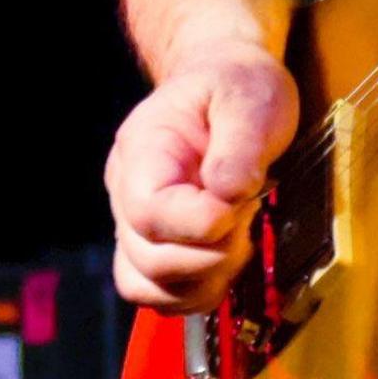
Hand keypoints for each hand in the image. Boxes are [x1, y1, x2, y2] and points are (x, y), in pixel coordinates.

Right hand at [103, 39, 298, 311]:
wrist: (226, 83)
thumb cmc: (235, 87)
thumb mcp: (250, 98)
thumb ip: (240, 145)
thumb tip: (229, 194)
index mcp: (143, 151)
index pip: (148, 212)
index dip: (197, 224)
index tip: (240, 205)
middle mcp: (128, 194)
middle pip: (147, 260)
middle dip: (210, 253)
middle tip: (247, 216)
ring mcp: (138, 227)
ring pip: (149, 288)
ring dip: (205, 278)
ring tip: (239, 238)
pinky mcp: (160, 249)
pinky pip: (164, 295)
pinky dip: (200, 290)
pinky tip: (230, 256)